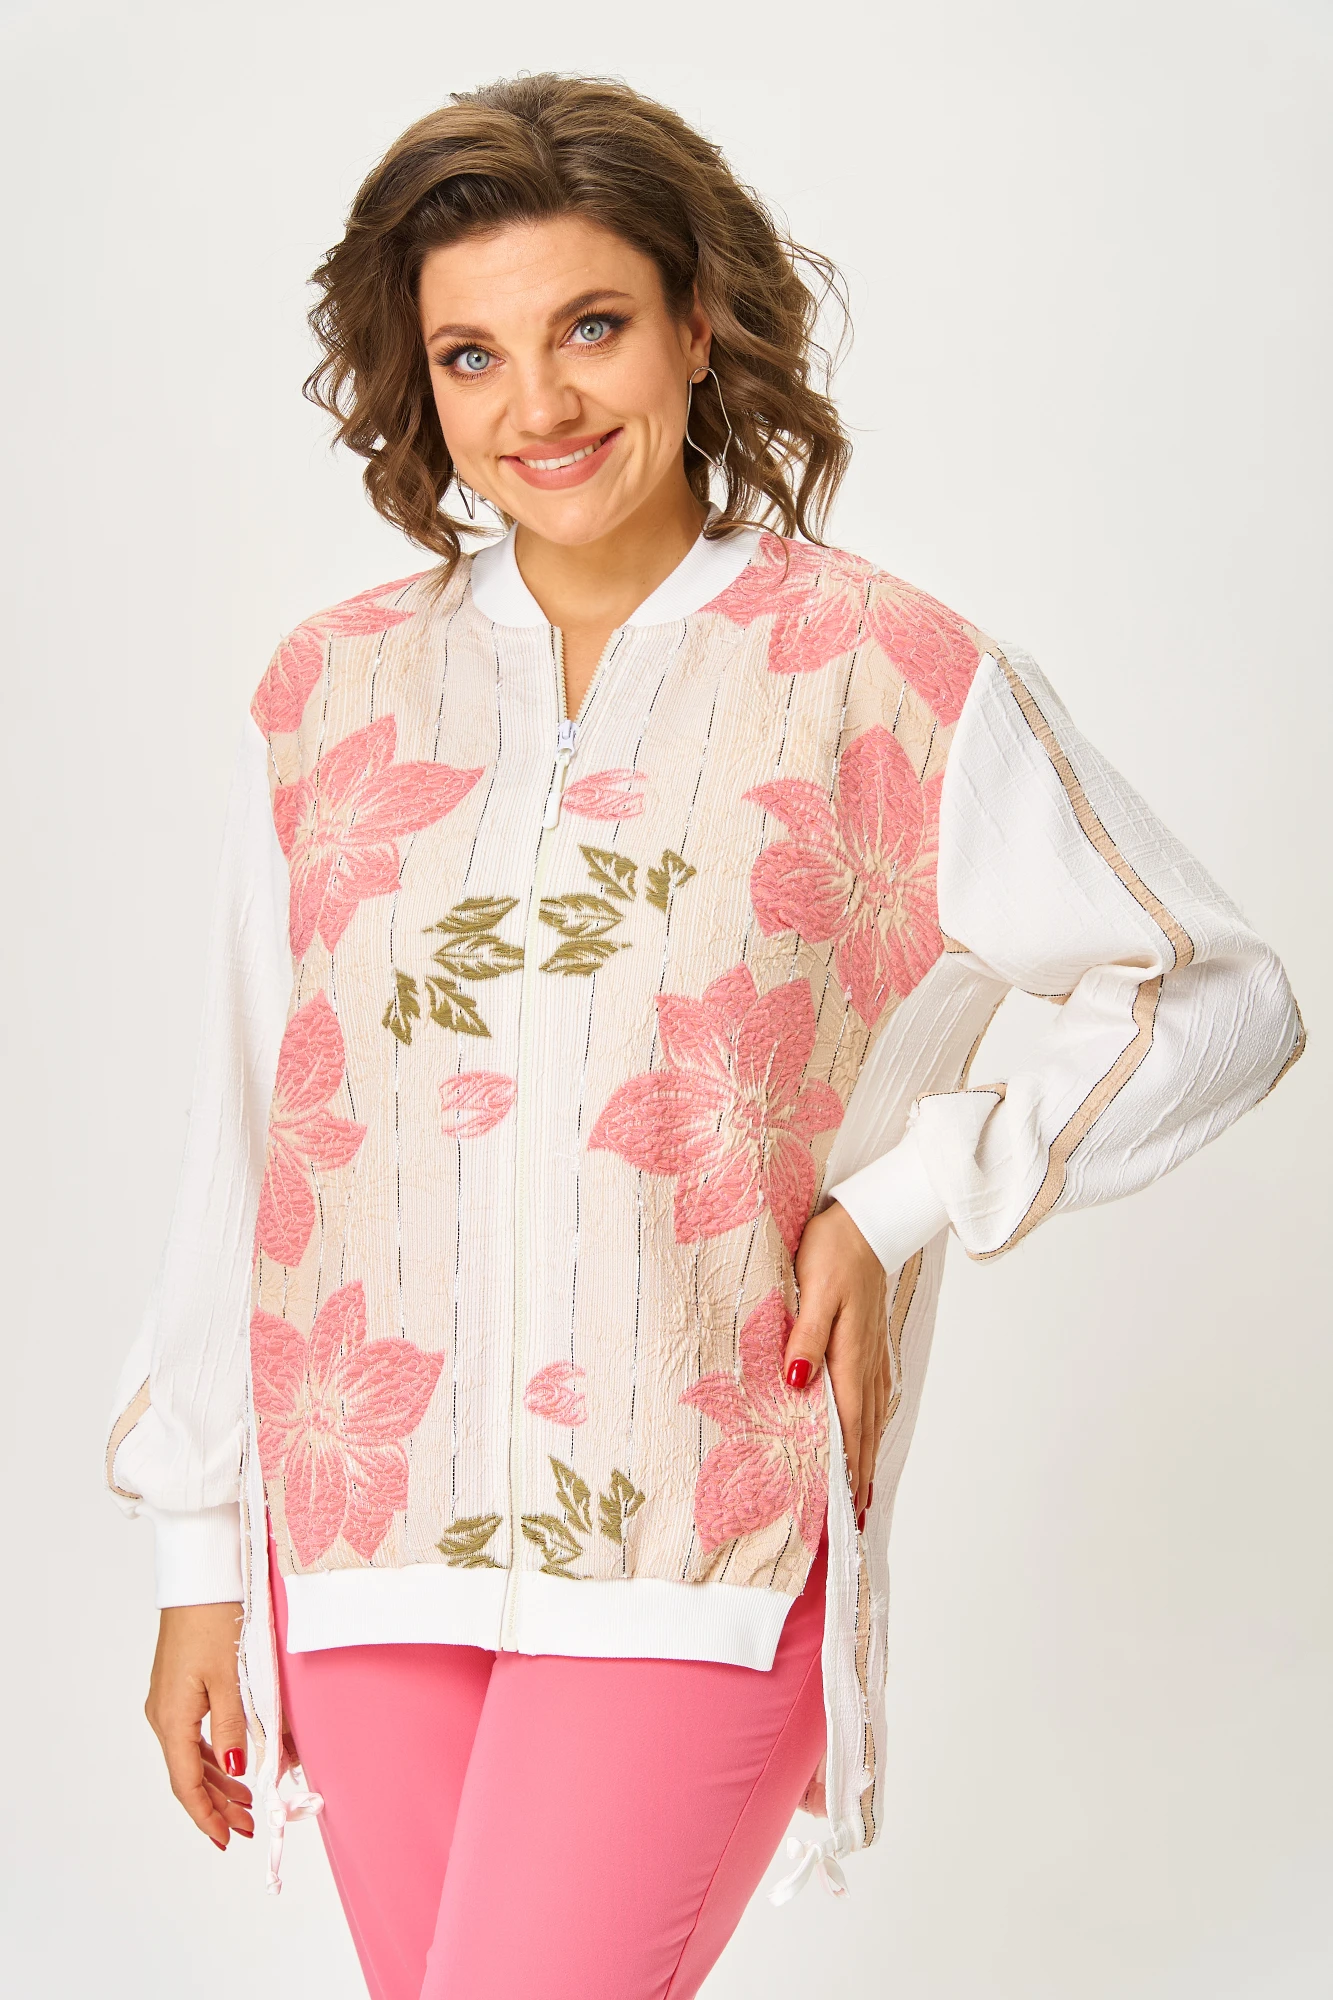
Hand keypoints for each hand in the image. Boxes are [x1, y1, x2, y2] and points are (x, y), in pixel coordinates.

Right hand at [145, 1602, 254, 1849]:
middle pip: (188, 1774)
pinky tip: (232, 1762)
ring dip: (217, 1781)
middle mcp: (163, 1714)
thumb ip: (235, 1726)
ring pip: (190, 1755)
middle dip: (217, 1804)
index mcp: (172, 1718)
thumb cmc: (215, 1620)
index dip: (206, 1816)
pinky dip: (213, 1754)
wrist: (199, 1577)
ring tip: (246, 1801)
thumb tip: (237, 1769)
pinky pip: (192, 1734)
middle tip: (247, 1825)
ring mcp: (169, 1700)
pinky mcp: (178, 1686)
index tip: (226, 1839)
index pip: (186, 1784)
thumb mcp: (232, 1676)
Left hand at [784, 1200, 888, 1525]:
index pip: (848, 1422)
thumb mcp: (814, 1289)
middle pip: (865, 1428)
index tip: (845, 1505)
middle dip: (861, 1473)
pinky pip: (873, 1392)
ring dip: (868, 1452)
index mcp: (850, 1353)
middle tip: (857, 1519)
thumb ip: (806, 1337)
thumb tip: (798, 1385)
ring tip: (865, 1489)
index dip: (847, 1465)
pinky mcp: (870, 1338)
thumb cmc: (836, 1249)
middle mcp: (866, 1359)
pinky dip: (872, 1421)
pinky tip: (869, 1430)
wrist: (868, 1217)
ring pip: (872, 1412)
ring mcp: (872, 1349)